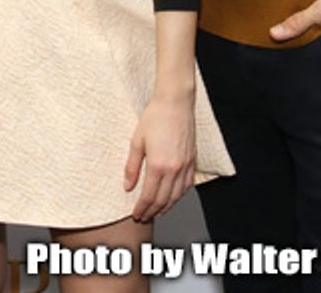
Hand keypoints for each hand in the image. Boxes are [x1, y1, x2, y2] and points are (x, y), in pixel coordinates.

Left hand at [123, 93, 195, 221]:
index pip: (150, 196)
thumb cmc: (155, 117)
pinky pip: (187, 185)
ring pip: (177, 196)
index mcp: (158, 165)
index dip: (142, 208)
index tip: (136, 214)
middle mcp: (174, 169)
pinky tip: (173, 198)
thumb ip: (132, 167)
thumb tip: (127, 186)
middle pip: (163, 200)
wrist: (175, 103)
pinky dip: (179, 196)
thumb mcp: (137, 141)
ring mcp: (185, 166)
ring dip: (167, 207)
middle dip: (153, 211)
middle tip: (144, 217)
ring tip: (157, 212)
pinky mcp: (192, 160)